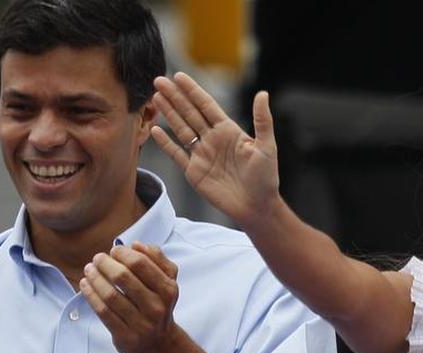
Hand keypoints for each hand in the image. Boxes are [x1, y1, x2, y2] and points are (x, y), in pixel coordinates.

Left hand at [79, 242, 180, 352]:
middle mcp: (156, 307)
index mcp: (168, 290)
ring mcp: (141, 324)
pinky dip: (91, 296)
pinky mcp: (126, 336)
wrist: (159, 344)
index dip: (123, 253)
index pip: (141, 263)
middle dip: (105, 264)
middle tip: (97, 258)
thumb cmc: (159, 304)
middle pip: (123, 278)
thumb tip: (136, 244)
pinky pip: (103, 312)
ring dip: (95, 279)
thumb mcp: (167, 280)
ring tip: (88, 269)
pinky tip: (85, 285)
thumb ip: (157, 258)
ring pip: (111, 295)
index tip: (113, 251)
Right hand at [150, 72, 280, 227]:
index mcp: (229, 131)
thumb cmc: (266, 178)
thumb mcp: (267, 147)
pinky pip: (177, 155)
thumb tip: (262, 93)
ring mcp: (202, 155)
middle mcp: (213, 140)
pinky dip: (166, 144)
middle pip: (189, 113)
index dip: (192, 91)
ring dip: (168, 114)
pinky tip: (156, 130)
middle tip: (159, 81)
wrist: (257, 207)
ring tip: (155, 98)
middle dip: (175, 97)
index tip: (179, 76)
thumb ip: (262, 121)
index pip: (207, 105)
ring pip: (181, 129)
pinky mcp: (195, 172)